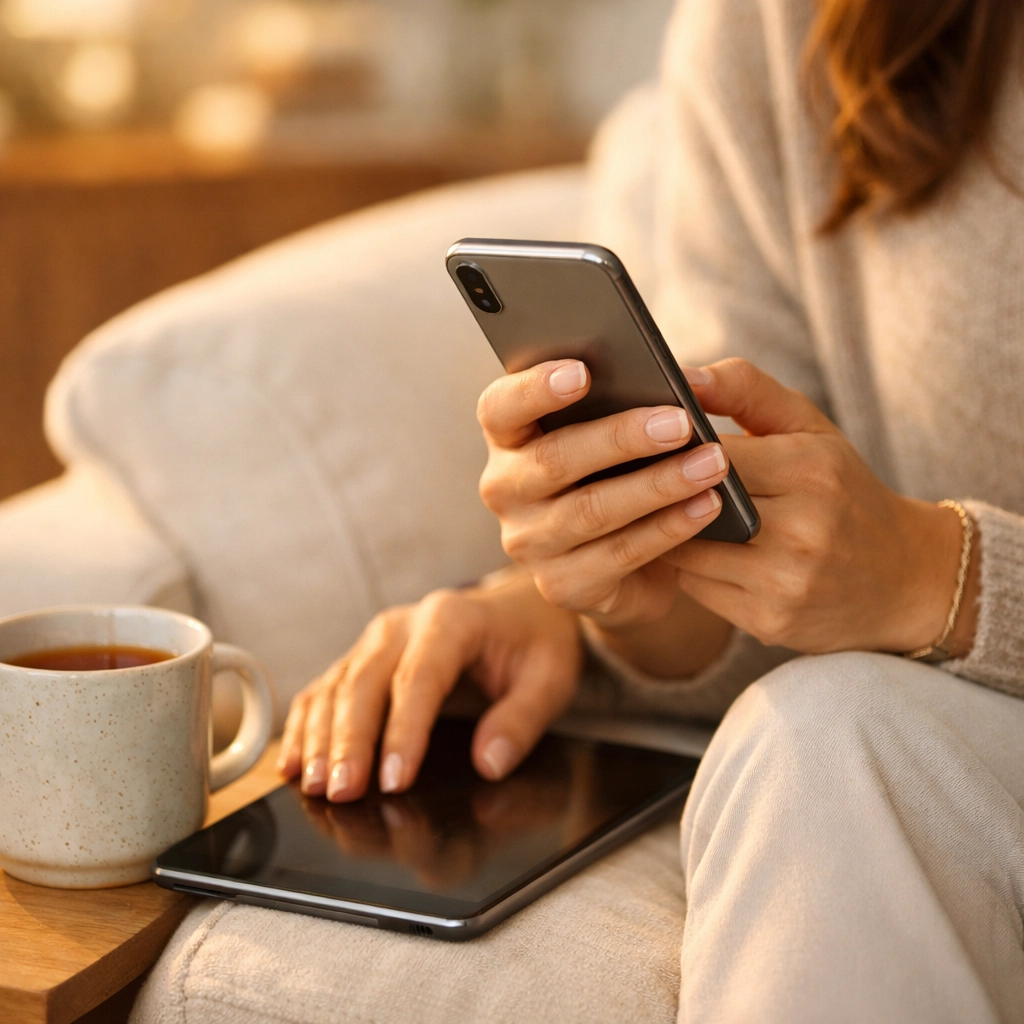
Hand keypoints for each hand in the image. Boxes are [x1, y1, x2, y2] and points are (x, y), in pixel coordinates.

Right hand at [276, 570, 581, 800]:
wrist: (519, 608)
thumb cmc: (534, 643)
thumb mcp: (551, 678)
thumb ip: (522, 720)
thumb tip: (489, 763)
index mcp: (452, 619)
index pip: (420, 678)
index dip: (404, 731)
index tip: (395, 779)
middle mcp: (405, 624)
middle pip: (366, 682)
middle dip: (350, 741)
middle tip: (343, 793)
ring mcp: (378, 639)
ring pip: (337, 686)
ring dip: (320, 737)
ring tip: (314, 785)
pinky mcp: (364, 656)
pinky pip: (327, 689)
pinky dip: (306, 725)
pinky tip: (294, 762)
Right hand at [476, 359, 730, 626]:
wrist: (632, 563)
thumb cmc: (625, 472)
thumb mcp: (619, 430)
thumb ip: (631, 397)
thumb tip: (683, 379)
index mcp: (509, 438)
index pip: (500, 408)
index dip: (535, 388)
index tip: (583, 371)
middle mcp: (505, 489)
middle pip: (553, 460)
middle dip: (621, 438)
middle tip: (680, 423)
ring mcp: (528, 543)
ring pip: (590, 510)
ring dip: (657, 485)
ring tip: (712, 463)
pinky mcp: (561, 585)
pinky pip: (618, 554)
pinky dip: (668, 528)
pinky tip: (707, 506)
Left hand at [661, 359, 972, 654]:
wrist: (906, 579)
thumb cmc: (843, 490)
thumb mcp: (810, 429)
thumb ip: (746, 389)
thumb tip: (681, 373)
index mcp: (811, 469)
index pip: (710, 454)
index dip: (672, 449)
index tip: (647, 443)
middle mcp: (802, 528)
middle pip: (691, 505)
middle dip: (659, 493)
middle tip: (633, 478)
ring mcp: (785, 581)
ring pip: (685, 551)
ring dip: (668, 533)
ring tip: (654, 513)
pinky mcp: (769, 622)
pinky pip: (697, 588)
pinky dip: (689, 569)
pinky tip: (692, 552)